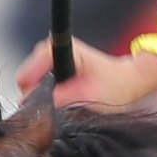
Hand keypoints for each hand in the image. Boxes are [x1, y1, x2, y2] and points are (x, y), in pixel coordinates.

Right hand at [9, 39, 156, 113]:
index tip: (44, 106)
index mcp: (62, 49)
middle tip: (60, 108)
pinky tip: (64, 101)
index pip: (28, 73)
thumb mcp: (88, 97)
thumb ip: (60, 99)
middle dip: (38, 97)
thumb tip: (33, 106)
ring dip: (44, 97)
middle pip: (26, 79)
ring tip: (66, 103)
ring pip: (31, 83)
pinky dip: (48, 96)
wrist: (130, 82)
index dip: (32, 93)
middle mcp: (53, 48)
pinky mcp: (52, 66)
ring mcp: (51, 57)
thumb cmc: (116, 86)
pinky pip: (39, 85)